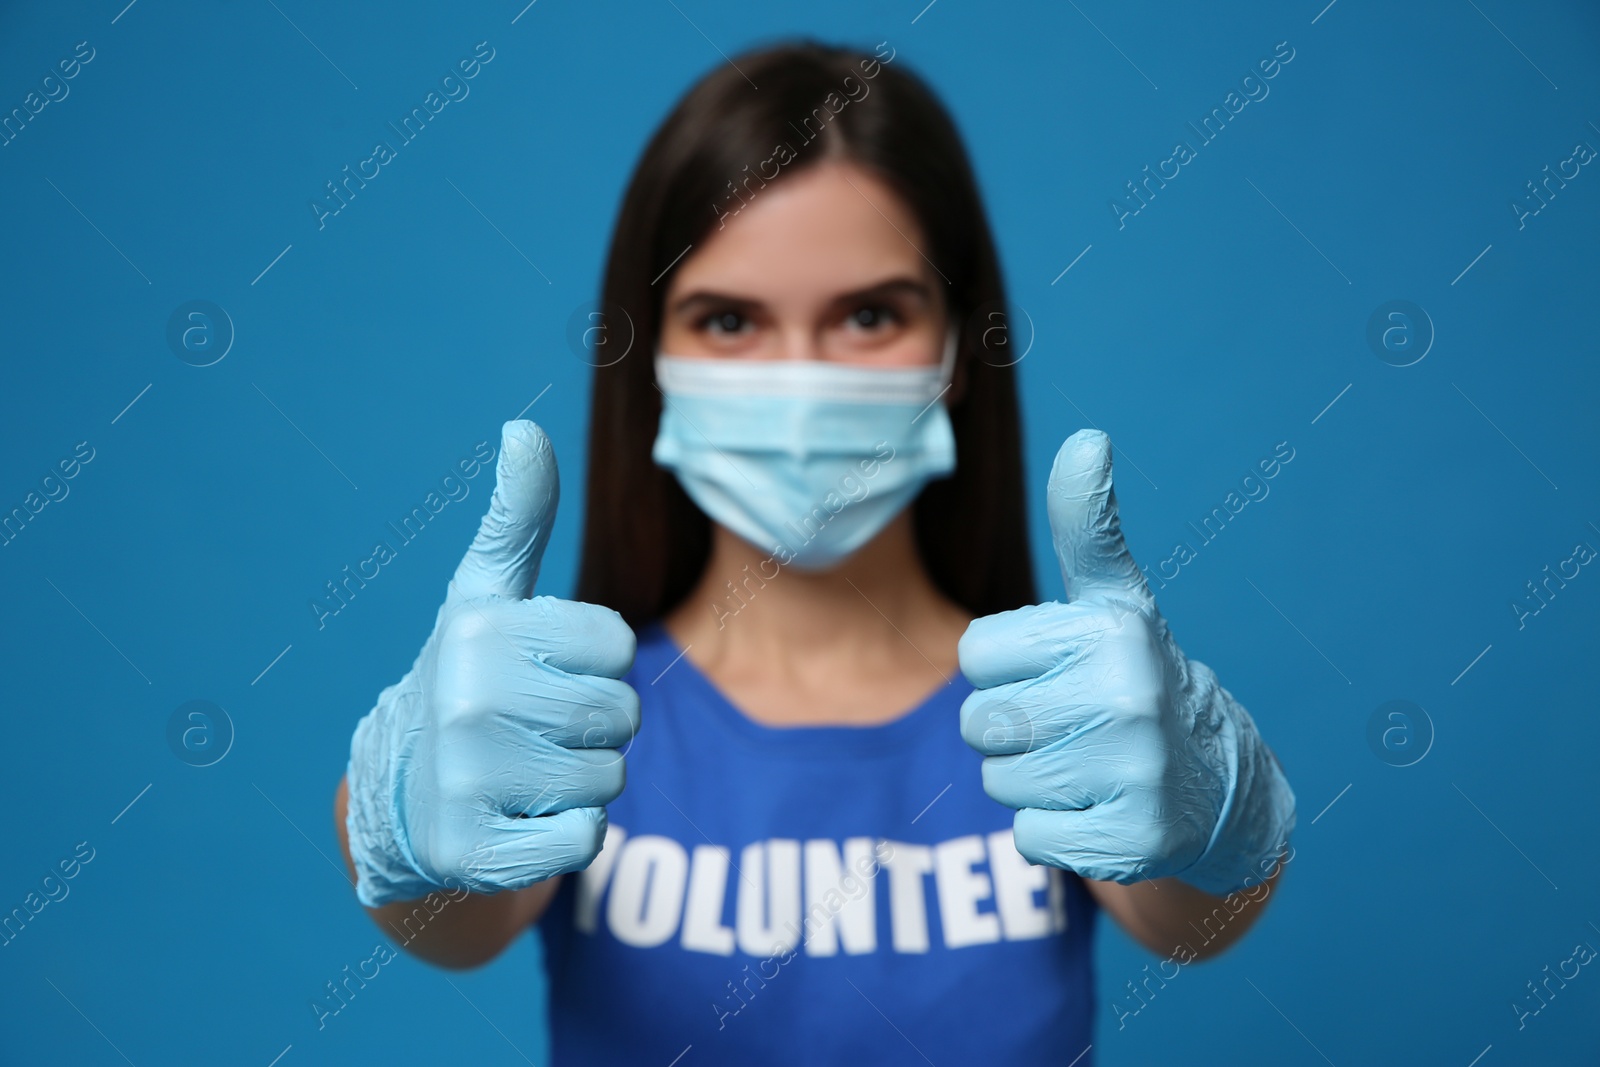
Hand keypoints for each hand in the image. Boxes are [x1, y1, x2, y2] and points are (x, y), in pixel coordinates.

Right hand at [344, 421, 638, 906]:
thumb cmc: (471, 680)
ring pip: (609, 779)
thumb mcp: (486, 596)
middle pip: (621, 714)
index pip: (617, 646)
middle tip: (537, 728)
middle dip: (595, 725)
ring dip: (582, 782)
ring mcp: (466, 780)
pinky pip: (584, 844)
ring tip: (523, 772)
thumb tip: (523, 427)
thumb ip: (516, 519)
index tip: (542, 668)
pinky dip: (566, 838)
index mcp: (480, 629)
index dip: (594, 663)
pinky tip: (516, 820)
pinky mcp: (474, 853)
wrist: (402, 796)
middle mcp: (466, 699)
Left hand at [957, 429, 1294, 895]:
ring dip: (1029, 781)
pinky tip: (1100, 811)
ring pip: (999, 782)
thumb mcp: (1115, 600)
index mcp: (1110, 631)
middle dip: (1011, 728)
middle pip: (979, 722)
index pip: (974, 655)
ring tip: (1086, 766)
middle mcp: (1126, 696)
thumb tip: (1088, 439)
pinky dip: (1052, 833)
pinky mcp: (1130, 841)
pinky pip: (1028, 840)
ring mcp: (1133, 772)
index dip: (1005, 668)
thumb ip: (1089, 525)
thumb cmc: (1133, 676)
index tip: (1057, 669)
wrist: (1214, 784)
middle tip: (1070, 724)